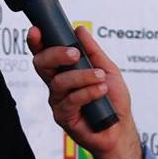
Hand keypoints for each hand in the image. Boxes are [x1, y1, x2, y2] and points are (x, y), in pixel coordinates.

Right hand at [28, 25, 141, 158]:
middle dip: (56, 55)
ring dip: (82, 76)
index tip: (37, 30)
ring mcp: (58, 101)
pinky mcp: (63, 117)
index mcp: (63, 71)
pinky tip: (101, 91)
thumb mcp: (107, 70)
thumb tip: (79, 30)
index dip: (37, 42)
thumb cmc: (113, 100)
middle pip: (42, 64)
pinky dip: (88, 92)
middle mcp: (57, 85)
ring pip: (59, 82)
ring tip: (101, 78)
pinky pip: (71, 100)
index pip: (45, 54)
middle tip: (75, 54)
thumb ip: (93, 51)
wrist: (121, 128)